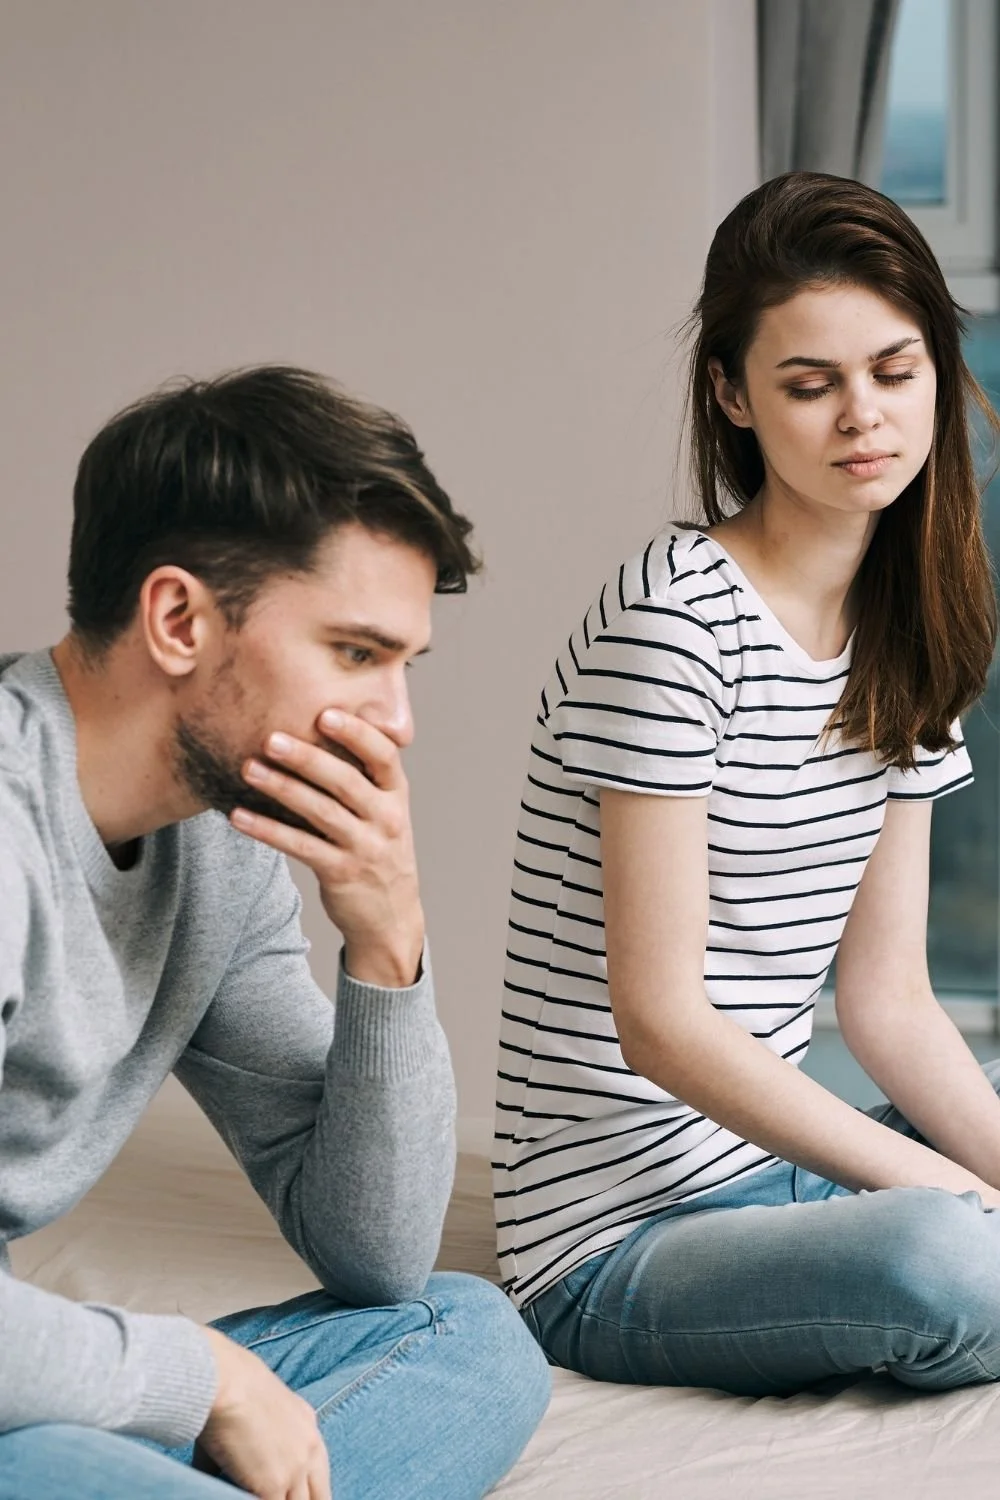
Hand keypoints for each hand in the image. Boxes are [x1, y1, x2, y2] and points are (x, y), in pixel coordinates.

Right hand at [198, 1327, 330, 1498]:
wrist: (226, 1381)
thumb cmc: (229, 1386)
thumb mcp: (258, 1408)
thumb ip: (252, 1442)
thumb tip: (217, 1468)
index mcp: (308, 1426)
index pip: (319, 1475)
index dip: (307, 1492)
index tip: (292, 1495)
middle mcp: (309, 1449)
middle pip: (319, 1496)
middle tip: (281, 1498)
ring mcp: (295, 1469)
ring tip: (258, 1496)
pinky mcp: (274, 1485)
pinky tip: (240, 1498)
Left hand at [232, 709, 424, 987]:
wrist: (391, 917)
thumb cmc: (377, 851)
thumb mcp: (383, 812)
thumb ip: (361, 778)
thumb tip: (316, 727)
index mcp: (396, 796)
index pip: (383, 756)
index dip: (357, 734)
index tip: (326, 713)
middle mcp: (387, 819)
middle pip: (346, 781)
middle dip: (307, 758)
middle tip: (271, 738)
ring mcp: (366, 848)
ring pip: (321, 812)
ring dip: (281, 788)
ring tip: (248, 769)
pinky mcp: (342, 873)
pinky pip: (300, 846)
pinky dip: (268, 830)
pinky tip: (239, 817)